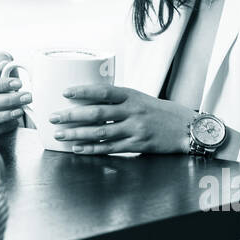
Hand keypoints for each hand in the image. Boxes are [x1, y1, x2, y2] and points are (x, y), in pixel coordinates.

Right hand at [0, 51, 30, 137]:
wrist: (0, 98)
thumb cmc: (1, 82)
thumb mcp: (1, 68)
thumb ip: (2, 60)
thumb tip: (3, 64)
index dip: (1, 85)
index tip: (19, 83)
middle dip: (8, 100)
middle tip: (27, 97)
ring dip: (6, 115)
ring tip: (21, 110)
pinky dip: (4, 127)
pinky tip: (15, 121)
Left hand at [47, 85, 195, 154]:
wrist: (185, 127)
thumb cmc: (158, 112)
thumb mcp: (139, 98)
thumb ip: (117, 100)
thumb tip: (86, 100)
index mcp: (131, 95)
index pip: (103, 91)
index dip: (83, 91)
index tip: (65, 92)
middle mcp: (132, 111)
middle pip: (97, 113)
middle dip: (72, 116)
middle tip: (54, 118)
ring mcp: (135, 129)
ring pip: (100, 132)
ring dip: (77, 134)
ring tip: (60, 135)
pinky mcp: (137, 145)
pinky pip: (110, 148)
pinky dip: (92, 148)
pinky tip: (78, 149)